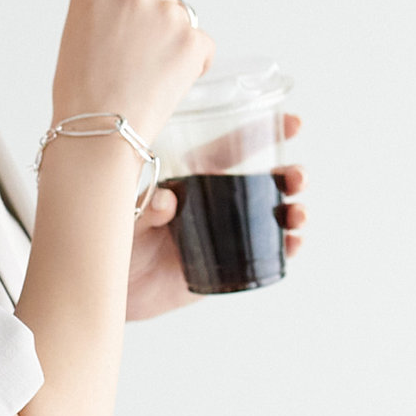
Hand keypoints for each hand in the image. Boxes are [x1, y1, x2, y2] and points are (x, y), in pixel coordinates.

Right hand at [53, 0, 215, 143]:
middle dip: (158, 24)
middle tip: (139, 62)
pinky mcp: (193, 38)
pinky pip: (203, 47)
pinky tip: (166, 85)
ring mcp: (167, 12)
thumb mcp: (78, 34)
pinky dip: (193, 66)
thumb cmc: (80, 93)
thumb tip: (137, 14)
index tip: (145, 12)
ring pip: (183, 23)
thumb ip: (107, 12)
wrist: (97, 129)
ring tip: (147, 79)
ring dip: (174, 46)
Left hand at [126, 114, 307, 319]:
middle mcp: (215, 204)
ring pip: (272, 215)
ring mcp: (226, 233)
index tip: (294, 123)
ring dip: (294, 210)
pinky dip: (286, 247)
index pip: (231, 150)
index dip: (262, 134)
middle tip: (297, 177)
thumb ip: (145, 210)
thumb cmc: (119, 245)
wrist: (118, 291)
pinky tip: (292, 243)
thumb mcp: (126, 222)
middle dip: (289, 176)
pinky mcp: (230, 264)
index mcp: (193, 181)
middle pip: (263, 182)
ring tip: (297, 214)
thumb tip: (167, 201)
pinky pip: (266, 253)